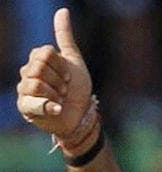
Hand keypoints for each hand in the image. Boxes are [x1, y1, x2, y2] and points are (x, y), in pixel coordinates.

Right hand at [16, 8, 92, 139]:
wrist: (82, 115)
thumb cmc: (77, 89)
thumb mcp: (74, 61)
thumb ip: (65, 37)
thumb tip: (62, 10)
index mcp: (37, 61)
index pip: (45, 53)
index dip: (61, 66)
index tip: (68, 77)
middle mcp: (27, 74)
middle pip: (39, 67)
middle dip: (59, 80)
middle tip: (64, 89)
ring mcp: (24, 91)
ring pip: (35, 84)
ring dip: (55, 93)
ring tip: (60, 99)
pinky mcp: (26, 108)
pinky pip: (33, 102)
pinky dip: (50, 106)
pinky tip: (58, 108)